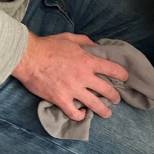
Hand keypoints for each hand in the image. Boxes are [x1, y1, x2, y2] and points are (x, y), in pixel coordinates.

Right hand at [11, 31, 129, 120]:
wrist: (29, 58)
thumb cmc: (48, 46)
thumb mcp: (70, 38)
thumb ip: (85, 41)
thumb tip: (95, 45)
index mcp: (88, 61)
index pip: (112, 69)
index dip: (121, 74)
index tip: (125, 77)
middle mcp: (84, 77)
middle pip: (106, 90)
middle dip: (114, 96)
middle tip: (116, 99)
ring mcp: (73, 90)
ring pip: (94, 104)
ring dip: (103, 110)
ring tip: (107, 113)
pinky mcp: (61, 99)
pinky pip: (74, 112)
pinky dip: (80, 116)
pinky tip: (82, 114)